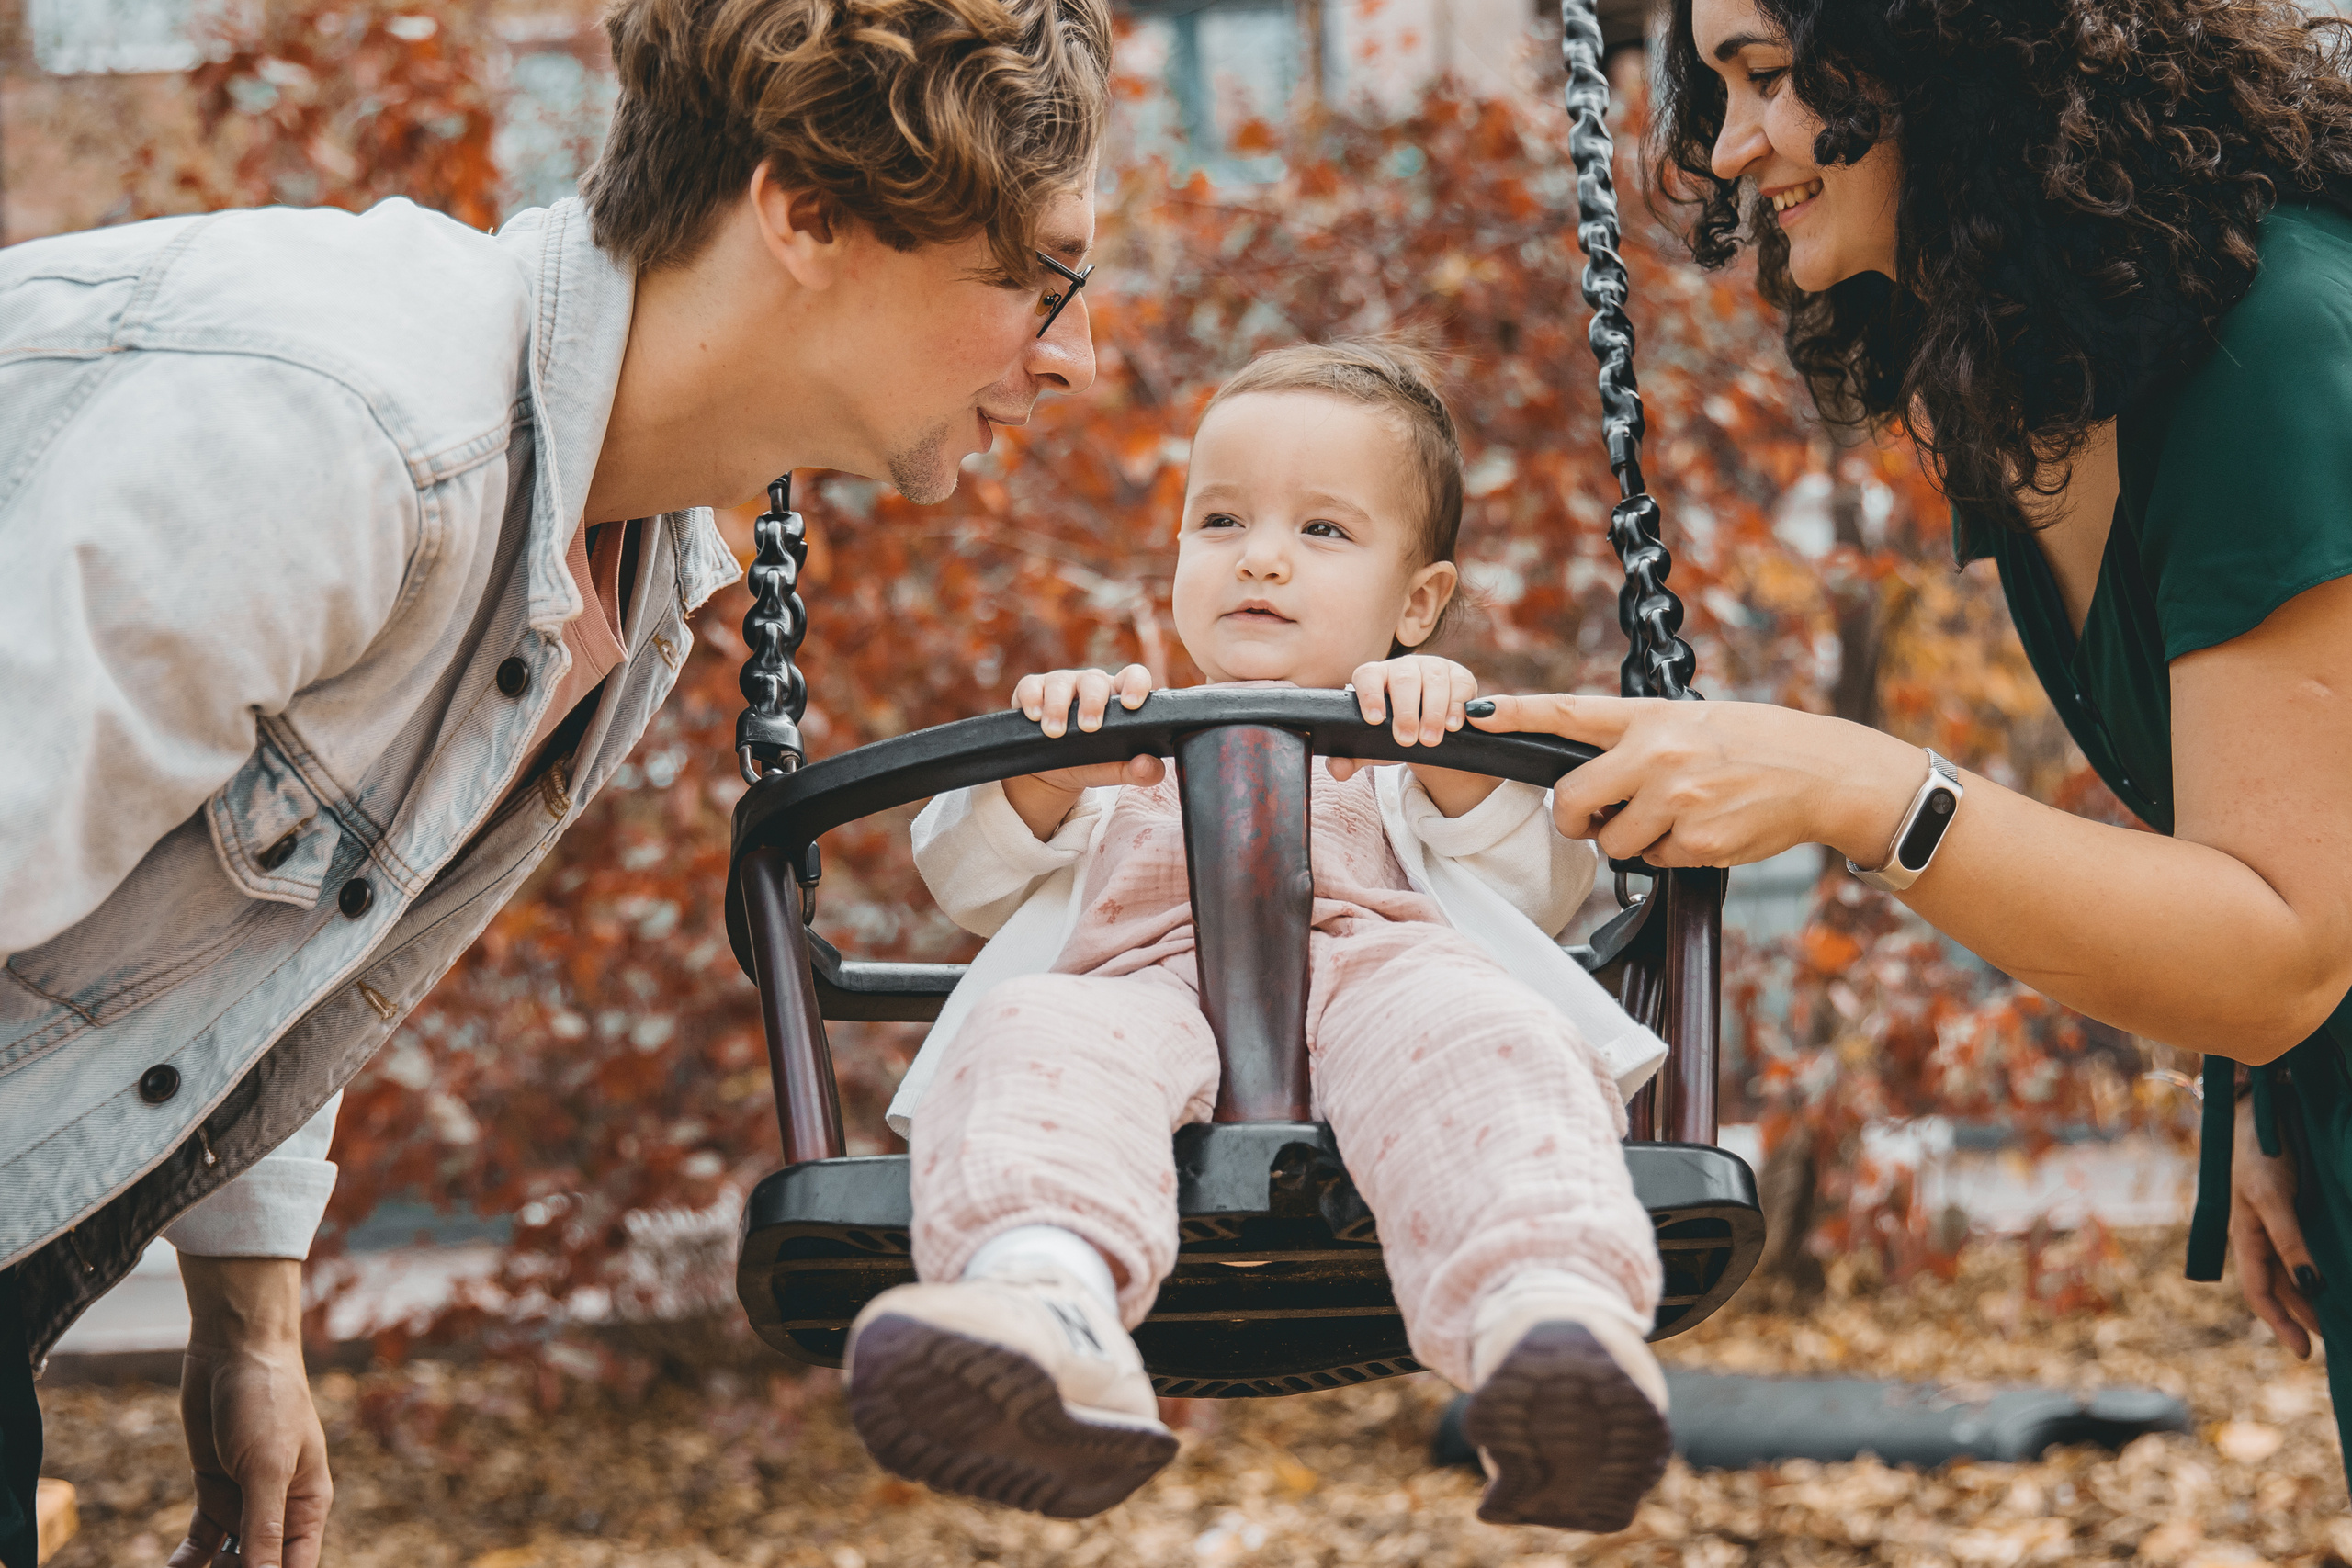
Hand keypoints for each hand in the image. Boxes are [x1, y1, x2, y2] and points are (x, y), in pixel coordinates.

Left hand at [170, 1257, 331, 1567]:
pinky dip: (185, 1563)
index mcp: (307, 1505)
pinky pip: (200, 1542)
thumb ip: (263, 1529)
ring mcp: (244, 1501)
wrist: (235, 1349)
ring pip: (227, 1560)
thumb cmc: (268, 1399)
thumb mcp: (266, 1467)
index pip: (294, 1567)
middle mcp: (279, 1509)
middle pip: (258, 1567)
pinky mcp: (214, 1490)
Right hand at [1004, 664, 1165, 837]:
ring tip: (1055, 732)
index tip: (1131, 705)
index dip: (1135, 684)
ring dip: (1058, 706)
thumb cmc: (1091, 762)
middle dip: (1093, 702)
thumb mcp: (1114, 770)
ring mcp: (1060, 685)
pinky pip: (1030, 686)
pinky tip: (1034, 717)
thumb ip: (1139, 771)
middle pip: (1094, 679)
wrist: (1051, 773)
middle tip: (1089, 728)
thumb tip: (1149, 767)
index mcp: (1117, 698)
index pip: (1133, 676)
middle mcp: (1089, 686)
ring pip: (1060, 681)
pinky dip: (1032, 700)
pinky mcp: (1032, 690)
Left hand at [1329, 656, 1498, 815]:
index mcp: (1375, 677)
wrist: (1429, 727)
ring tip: (1430, 740)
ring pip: (1433, 681)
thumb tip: (1337, 770)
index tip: (1374, 720)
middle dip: (1405, 712)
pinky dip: (1456, 706)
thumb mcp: (1374, 745)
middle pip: (1404, 680)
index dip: (1369, 695)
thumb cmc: (1393, 731)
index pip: (1368, 676)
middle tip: (1406, 741)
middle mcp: (1403, 667)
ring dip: (1433, 712)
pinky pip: (1459, 685)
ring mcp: (1433, 667)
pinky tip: (1453, 726)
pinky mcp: (1459, 675)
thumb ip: (1353, 756)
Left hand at [1467, 692, 1920, 866]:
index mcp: (1649, 718)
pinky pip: (1655, 862)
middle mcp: (1655, 756)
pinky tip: (1704, 829)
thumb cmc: (1754, 743)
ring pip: (1612, 843)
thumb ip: (1636, 743)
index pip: (1568, 714)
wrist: (1821, 772)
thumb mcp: (1690, 722)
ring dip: (1630, 839)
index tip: (1476, 716)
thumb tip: (1588, 781)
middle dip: (1576, 818)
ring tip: (1675, 814)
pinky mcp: (1697, 843)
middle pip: (1570, 803)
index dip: (1516, 715)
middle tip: (1602, 815)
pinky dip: (1670, 854)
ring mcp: (1675, 802)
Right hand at [2230, 1091, 2323, 1357]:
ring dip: (2315, 1297)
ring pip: (2295, 1272)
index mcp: (2245, 1237)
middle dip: (2305, 1318)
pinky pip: (2306, 1248)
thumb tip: (2312, 1287)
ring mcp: (2276, 1223)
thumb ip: (2290, 1241)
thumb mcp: (2272, 1197)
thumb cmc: (2257, 1151)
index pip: (2260, 1293)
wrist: (2258, 1106)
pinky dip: (2321, 1269)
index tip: (2306, 1353)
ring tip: (2343, 1319)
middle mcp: (2259, 1236)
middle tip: (2339, 1341)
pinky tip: (2338, 1275)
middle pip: (2281, 1288)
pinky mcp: (2293, 1209)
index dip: (2281, 1324)